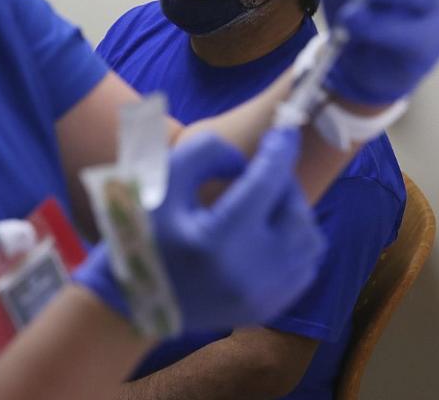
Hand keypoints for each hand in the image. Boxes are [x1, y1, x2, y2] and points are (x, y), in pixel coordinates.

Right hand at [74, 128, 324, 333]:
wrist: (130, 301)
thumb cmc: (140, 234)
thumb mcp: (158, 184)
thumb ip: (202, 153)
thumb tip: (243, 160)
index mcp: (215, 241)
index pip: (266, 184)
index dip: (279, 150)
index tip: (284, 129)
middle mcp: (247, 273)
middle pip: (294, 212)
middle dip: (284, 182)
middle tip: (264, 169)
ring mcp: (261, 296)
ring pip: (308, 241)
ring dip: (295, 211)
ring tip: (268, 200)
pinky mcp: (267, 309)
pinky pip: (304, 268)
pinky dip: (296, 242)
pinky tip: (270, 230)